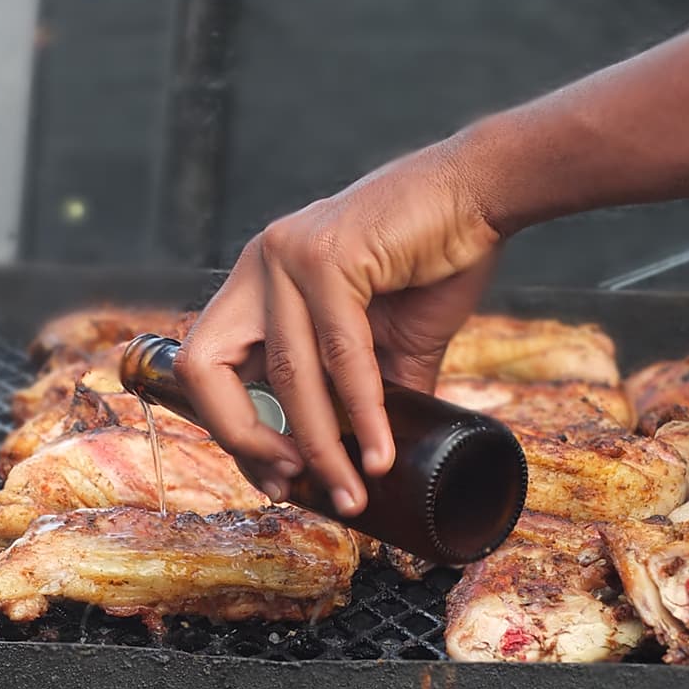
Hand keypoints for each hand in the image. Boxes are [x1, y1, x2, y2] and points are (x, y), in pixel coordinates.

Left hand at [174, 140, 500, 514]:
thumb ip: (359, 398)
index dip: (235, 433)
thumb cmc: (431, 263)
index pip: (210, 370)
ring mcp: (286, 256)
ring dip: (321, 448)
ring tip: (352, 493)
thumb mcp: (384, 346)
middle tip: (290, 484)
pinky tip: (379, 454)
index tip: (279, 479)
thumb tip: (362, 469)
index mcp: (257, 287)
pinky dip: (363, 414)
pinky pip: (340, 356)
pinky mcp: (327, 255)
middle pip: (207, 369)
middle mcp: (258, 267)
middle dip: (242, 440)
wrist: (481, 196)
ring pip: (288, 375)